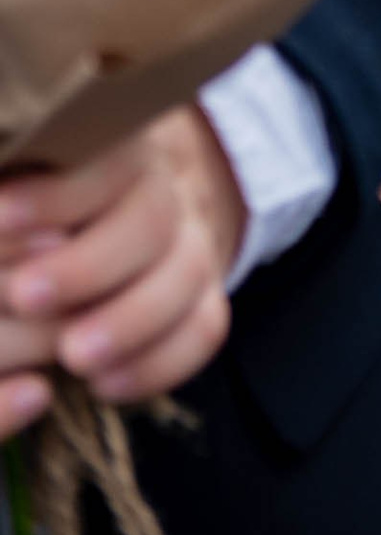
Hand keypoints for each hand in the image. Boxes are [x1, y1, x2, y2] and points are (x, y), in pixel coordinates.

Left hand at [0, 108, 245, 434]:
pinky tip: (106, 384)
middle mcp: (163, 189)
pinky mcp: (204, 296)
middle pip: (150, 219)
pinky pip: (205, 327)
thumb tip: (2, 234)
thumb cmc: (44, 210)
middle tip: (23, 297)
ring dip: (130, 321)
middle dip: (87, 266)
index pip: (103, 161)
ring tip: (72, 357)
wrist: (119, 212)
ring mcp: (190, 243)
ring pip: (186, 274)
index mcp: (117, 150)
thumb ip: (13, 216)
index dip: (56, 194)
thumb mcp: (31, 185)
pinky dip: (161, 362)